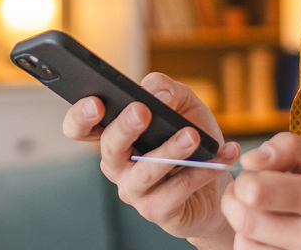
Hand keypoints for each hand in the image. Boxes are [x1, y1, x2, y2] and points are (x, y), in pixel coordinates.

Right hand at [61, 72, 241, 243]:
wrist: (219, 181)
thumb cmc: (192, 139)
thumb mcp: (184, 104)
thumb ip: (167, 89)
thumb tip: (158, 92)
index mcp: (114, 135)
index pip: (81, 128)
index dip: (80, 116)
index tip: (96, 102)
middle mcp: (117, 165)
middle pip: (109, 147)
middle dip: (125, 127)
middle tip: (142, 111)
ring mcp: (134, 191)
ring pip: (144, 171)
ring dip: (169, 152)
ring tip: (192, 137)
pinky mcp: (157, 211)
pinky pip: (176, 190)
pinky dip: (201, 172)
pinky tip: (220, 158)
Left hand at [221, 133, 300, 249]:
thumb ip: (290, 148)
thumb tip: (250, 160)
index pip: (257, 192)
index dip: (245, 180)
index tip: (255, 176)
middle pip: (245, 220)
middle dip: (234, 202)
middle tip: (246, 194)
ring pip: (246, 246)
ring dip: (244, 228)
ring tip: (262, 216)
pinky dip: (255, 247)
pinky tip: (268, 236)